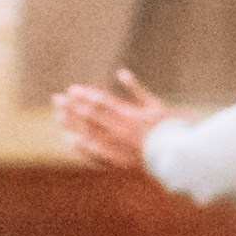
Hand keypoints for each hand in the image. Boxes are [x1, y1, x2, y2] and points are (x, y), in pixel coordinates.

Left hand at [52, 68, 170, 169]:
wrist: (178, 158)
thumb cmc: (169, 129)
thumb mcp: (155, 105)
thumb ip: (136, 89)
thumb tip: (121, 72)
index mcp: (129, 115)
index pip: (100, 102)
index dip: (84, 95)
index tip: (71, 90)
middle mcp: (120, 131)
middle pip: (90, 116)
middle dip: (72, 107)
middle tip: (57, 99)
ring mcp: (118, 147)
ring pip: (89, 134)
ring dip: (72, 125)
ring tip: (58, 117)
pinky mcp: (119, 162)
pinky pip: (96, 155)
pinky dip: (83, 148)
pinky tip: (72, 141)